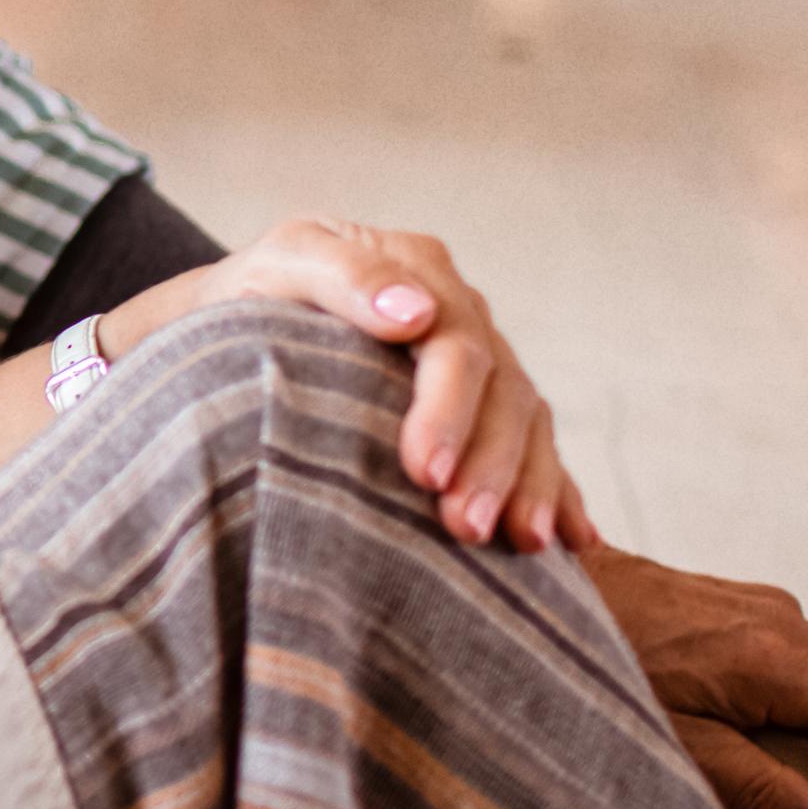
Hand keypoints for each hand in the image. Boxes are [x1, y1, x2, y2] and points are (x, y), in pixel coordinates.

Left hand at [111, 219, 597, 552]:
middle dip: (491, 463)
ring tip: (520, 543)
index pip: (456, 340)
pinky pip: (536, 451)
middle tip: (466, 526)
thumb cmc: (250, 297)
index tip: (425, 471)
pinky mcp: (483, 410)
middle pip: (501, 390)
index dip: (449, 409)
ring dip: (528, 485)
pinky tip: (573, 541)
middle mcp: (462, 315)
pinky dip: (556, 493)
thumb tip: (414, 312)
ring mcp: (480, 364)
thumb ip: (342, 275)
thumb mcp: (282, 265)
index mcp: (421, 271)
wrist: (234, 324)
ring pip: (527, 424)